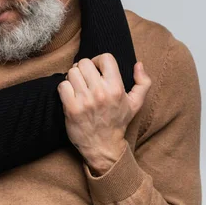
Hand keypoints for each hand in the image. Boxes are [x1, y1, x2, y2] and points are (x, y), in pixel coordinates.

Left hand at [57, 54, 150, 175]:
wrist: (103, 146)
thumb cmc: (118, 122)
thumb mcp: (136, 103)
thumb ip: (143, 82)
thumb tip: (138, 64)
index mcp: (116, 88)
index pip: (105, 58)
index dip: (98, 61)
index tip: (96, 69)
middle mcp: (101, 92)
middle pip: (84, 63)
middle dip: (83, 69)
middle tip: (85, 78)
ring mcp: (85, 100)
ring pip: (71, 72)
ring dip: (72, 78)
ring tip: (77, 86)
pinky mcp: (71, 108)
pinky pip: (62, 85)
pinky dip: (64, 88)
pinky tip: (70, 95)